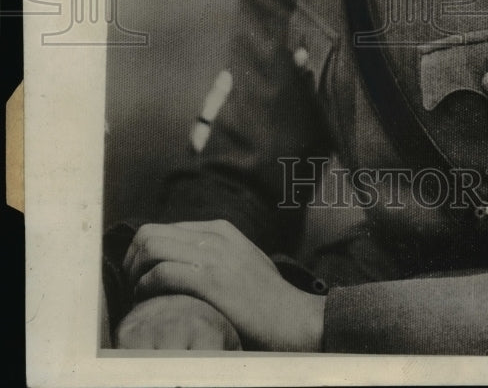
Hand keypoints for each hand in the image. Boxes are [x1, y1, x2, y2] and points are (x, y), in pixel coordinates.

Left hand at [123, 219, 325, 350]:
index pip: (162, 228)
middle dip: (131, 261)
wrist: (295, 319)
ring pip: (151, 248)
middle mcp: (215, 236)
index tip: (138, 278)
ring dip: (134, 274)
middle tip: (131, 287)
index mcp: (221, 230)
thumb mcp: (243, 262)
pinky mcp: (212, 281)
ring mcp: (214, 256)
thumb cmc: (268, 300)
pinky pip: (161, 273)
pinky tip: (149, 303)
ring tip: (137, 296)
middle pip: (150, 233)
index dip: (141, 254)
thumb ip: (217, 255)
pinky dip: (146, 288)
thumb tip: (183, 262)